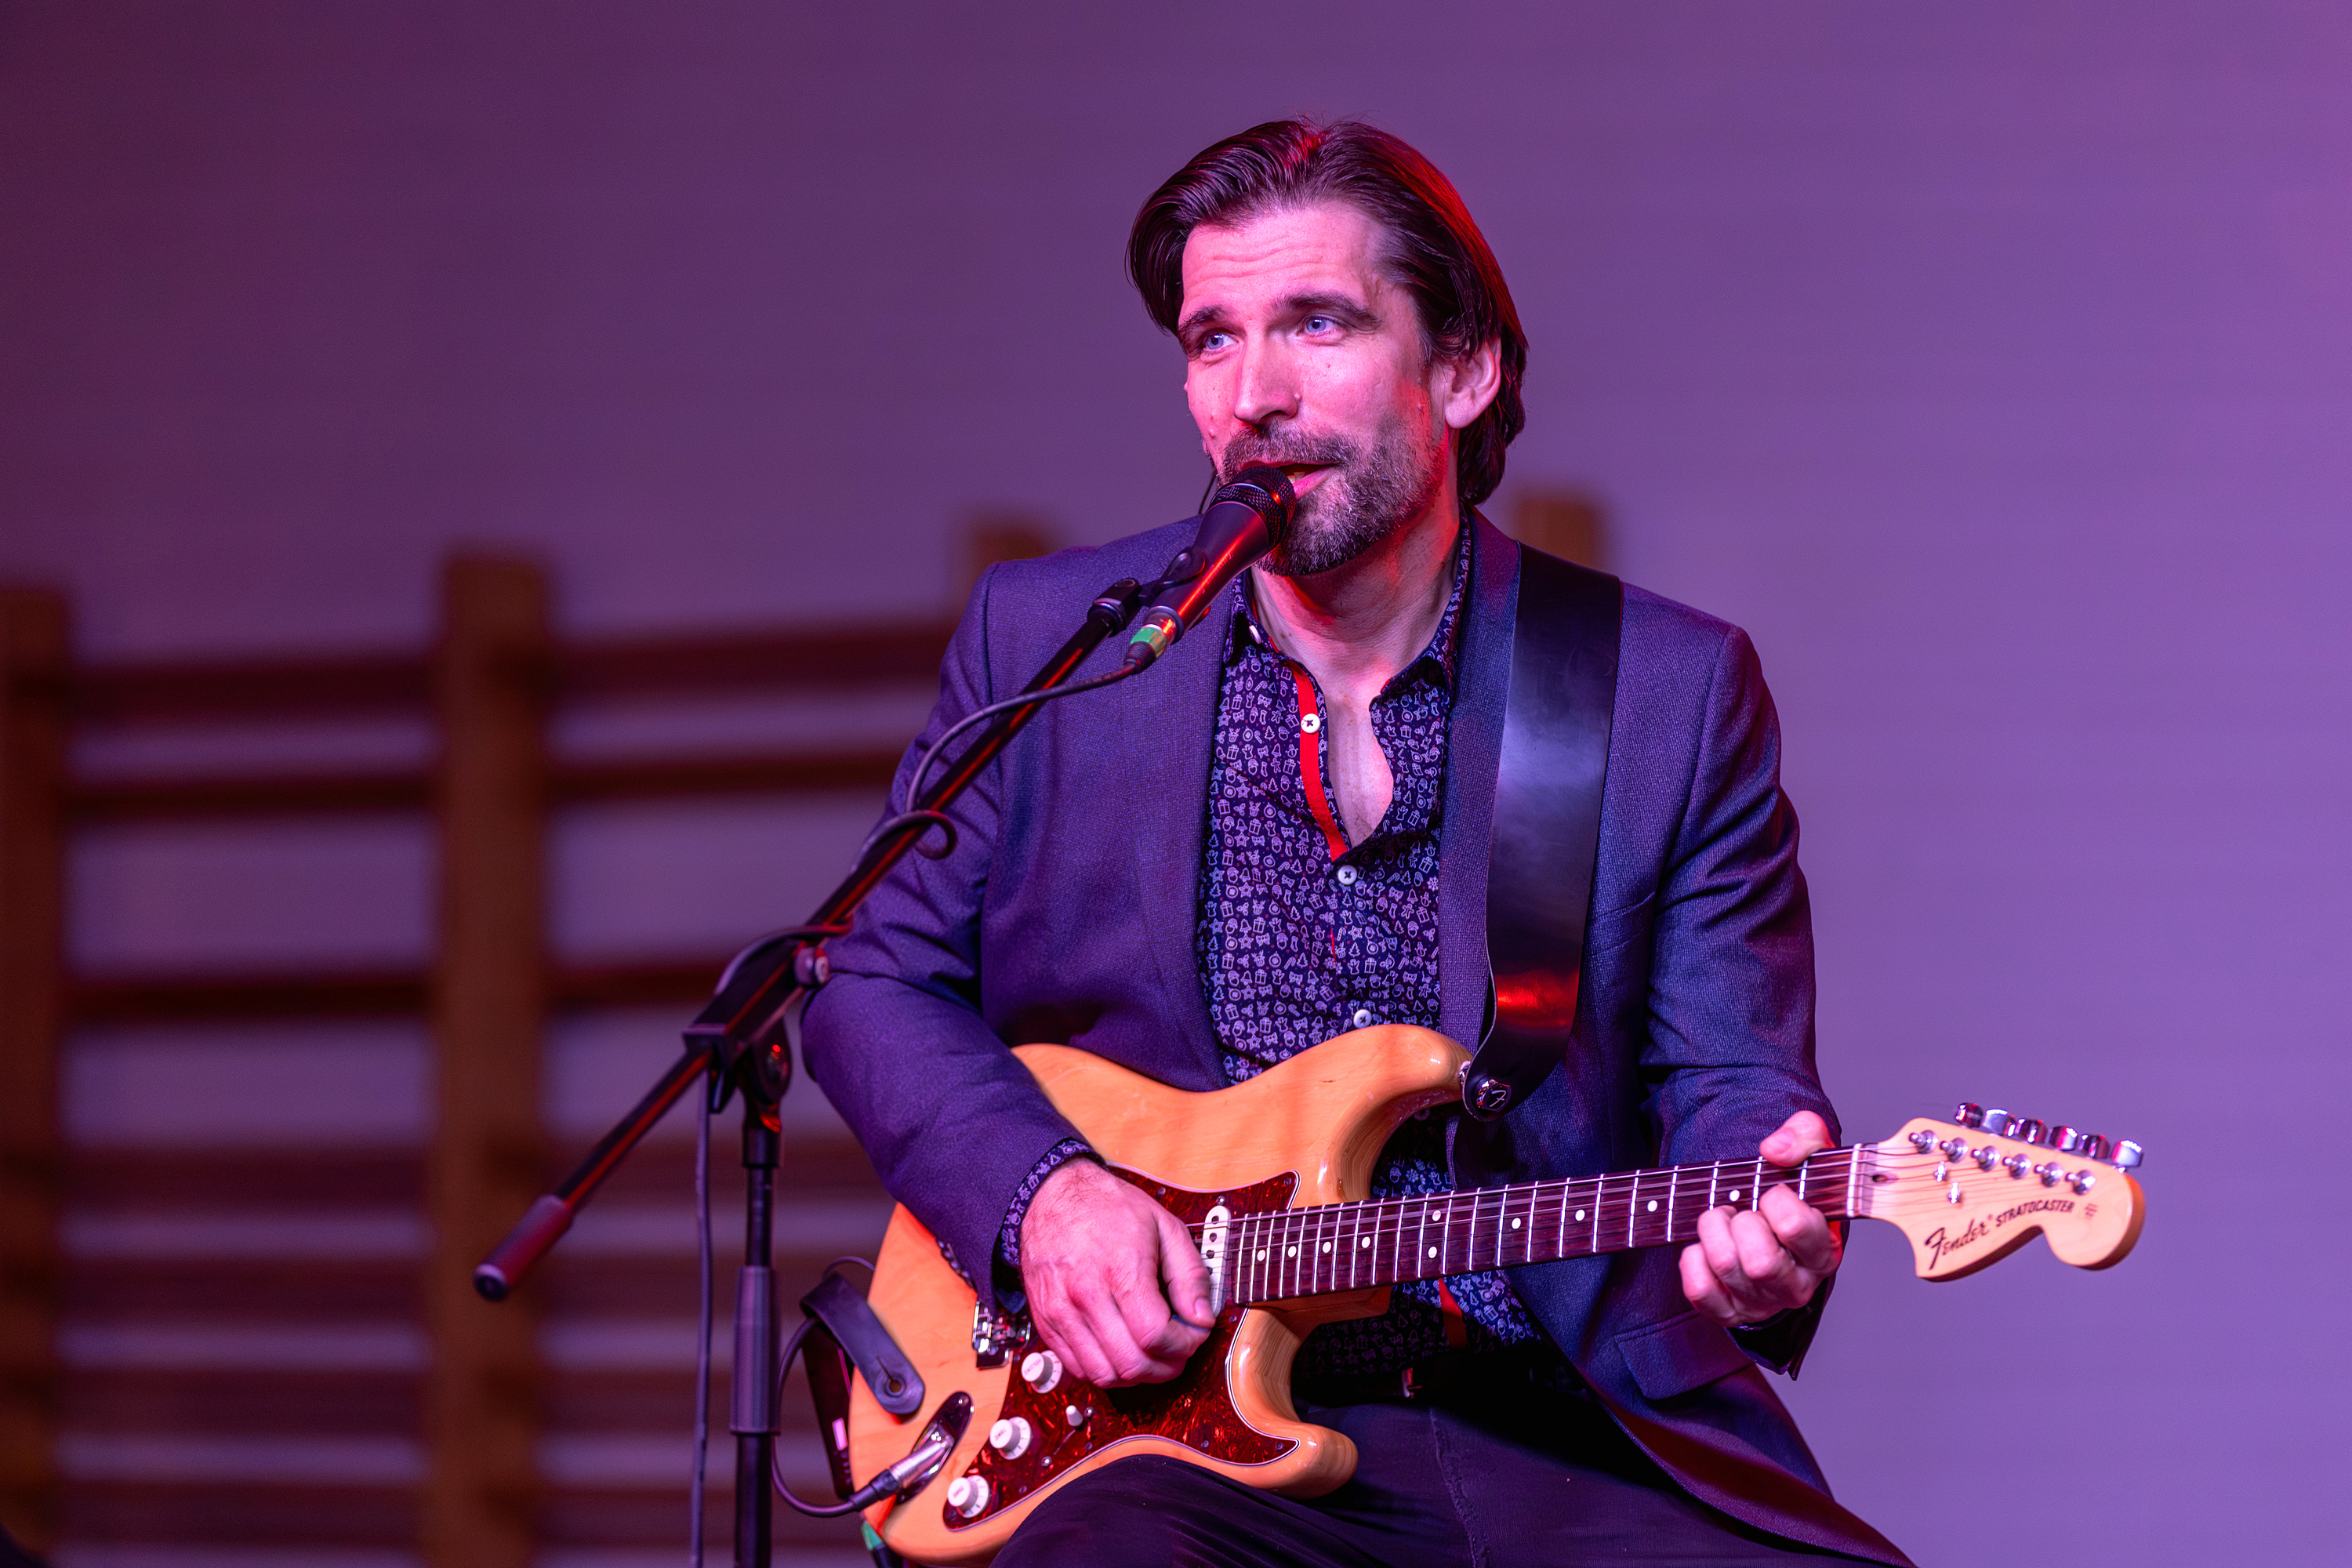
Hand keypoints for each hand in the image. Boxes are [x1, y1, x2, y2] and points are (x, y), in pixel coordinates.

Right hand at [1018, 1159, 1211, 1386]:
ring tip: (1152, 1356)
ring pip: (1103, 1374)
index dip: (1184, 1345)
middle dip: (1165, 1367)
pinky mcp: (1045, 1322)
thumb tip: (1202, 1316)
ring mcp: (1060, 1311)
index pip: (1156, 1336)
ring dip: (1136, 1375)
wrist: (1052, 1195)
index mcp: (1120, 1269)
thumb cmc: (1109, 1207)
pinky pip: (1077, 1367)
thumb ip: (1190, 1274)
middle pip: (1131, 1363)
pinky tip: (1121, 1350)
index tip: (1193, 1334)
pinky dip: (1105, 1370)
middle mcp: (1085, 1295)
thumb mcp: (1164, 1226)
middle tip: (1178, 1352)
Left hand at [1678, 1111, 1841, 1326]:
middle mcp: (1797, 1285)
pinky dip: (1692, 1262)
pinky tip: (1703, 1246)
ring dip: (1713, 1232)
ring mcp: (1762, 1303)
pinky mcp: (1729, 1311)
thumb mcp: (1811, 1152)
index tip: (1773, 1193)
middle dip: (1741, 1222)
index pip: (1796, 1228)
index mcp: (1824, 1251)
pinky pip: (1700, 1292)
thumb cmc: (1793, 1189)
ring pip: (1726, 1269)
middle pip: (1761, 1262)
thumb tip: (1774, 1151)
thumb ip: (1804, 1136)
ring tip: (1722, 1220)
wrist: (1770, 1218)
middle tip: (1742, 1209)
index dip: (1776, 1201)